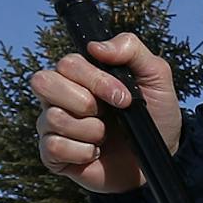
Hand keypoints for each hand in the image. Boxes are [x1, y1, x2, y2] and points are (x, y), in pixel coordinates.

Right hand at [28, 33, 182, 193]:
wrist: (159, 157)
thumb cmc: (154, 114)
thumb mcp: (155, 76)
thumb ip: (130, 49)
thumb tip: (95, 46)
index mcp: (80, 74)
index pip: (67, 64)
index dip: (95, 80)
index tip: (123, 98)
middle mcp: (60, 96)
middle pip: (43, 82)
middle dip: (83, 101)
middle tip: (106, 114)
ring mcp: (53, 125)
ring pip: (52, 117)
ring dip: (90, 130)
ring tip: (104, 136)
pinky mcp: (52, 155)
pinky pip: (53, 146)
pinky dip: (82, 152)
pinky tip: (94, 153)